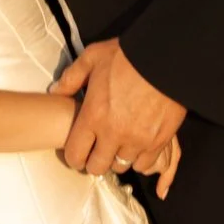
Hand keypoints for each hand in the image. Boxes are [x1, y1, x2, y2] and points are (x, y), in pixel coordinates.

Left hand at [54, 37, 187, 197]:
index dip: (74, 158)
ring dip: (117, 159)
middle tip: (97, 153)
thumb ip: (72, 77)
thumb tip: (56, 91)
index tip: (78, 154)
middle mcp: (113, 133)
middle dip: (94, 162)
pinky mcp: (158, 141)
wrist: (168, 58)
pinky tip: (137, 147)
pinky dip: (139, 159)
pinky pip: (144, 163)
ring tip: (118, 147)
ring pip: (121, 166)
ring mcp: (137, 140)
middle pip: (97, 167)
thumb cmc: (129, 56)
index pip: (75, 154)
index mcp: (94, 115)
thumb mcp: (93, 58)